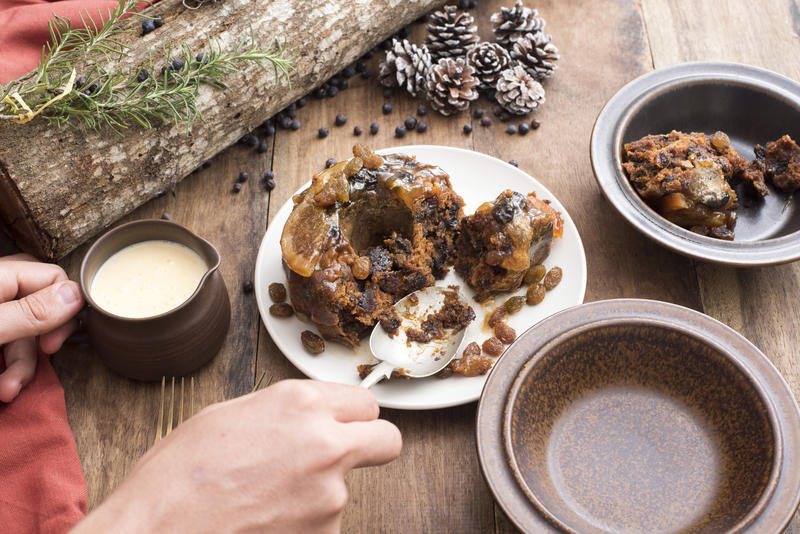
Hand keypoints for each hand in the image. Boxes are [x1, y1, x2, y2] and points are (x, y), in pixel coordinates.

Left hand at [0, 254, 83, 401]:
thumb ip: (31, 313)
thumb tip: (76, 296)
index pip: (52, 277)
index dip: (62, 310)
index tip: (53, 343)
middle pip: (40, 306)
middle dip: (40, 343)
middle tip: (45, 357)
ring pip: (22, 331)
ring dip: (21, 365)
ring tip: (8, 391)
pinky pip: (6, 340)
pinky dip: (6, 367)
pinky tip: (1, 387)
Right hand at [72, 379, 401, 533]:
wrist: (155, 533)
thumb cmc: (176, 477)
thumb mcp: (228, 416)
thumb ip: (283, 411)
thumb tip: (308, 416)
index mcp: (301, 404)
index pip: (365, 403)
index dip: (352, 416)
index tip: (345, 424)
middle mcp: (325, 445)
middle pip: (386, 440)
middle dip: (370, 445)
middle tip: (339, 456)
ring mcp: (328, 497)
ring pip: (346, 489)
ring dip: (319, 493)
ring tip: (264, 498)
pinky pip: (324, 524)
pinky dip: (303, 524)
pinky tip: (263, 520)